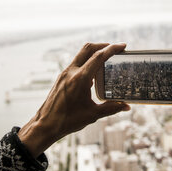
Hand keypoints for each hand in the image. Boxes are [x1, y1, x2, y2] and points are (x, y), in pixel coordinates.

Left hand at [18, 43, 129, 157]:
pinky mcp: (61, 77)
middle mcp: (71, 72)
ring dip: (94, 53)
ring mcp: (64, 73)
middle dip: (103, 45)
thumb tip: (126, 106)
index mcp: (80, 79)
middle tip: (115, 49)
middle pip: (88, 48)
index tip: (122, 46)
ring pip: (81, 55)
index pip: (98, 57)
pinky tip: (94, 73)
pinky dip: (87, 62)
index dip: (112, 49)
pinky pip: (76, 63)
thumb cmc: (67, 121)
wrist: (45, 125)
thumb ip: (111, 108)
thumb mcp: (93, 114)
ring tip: (107, 60)